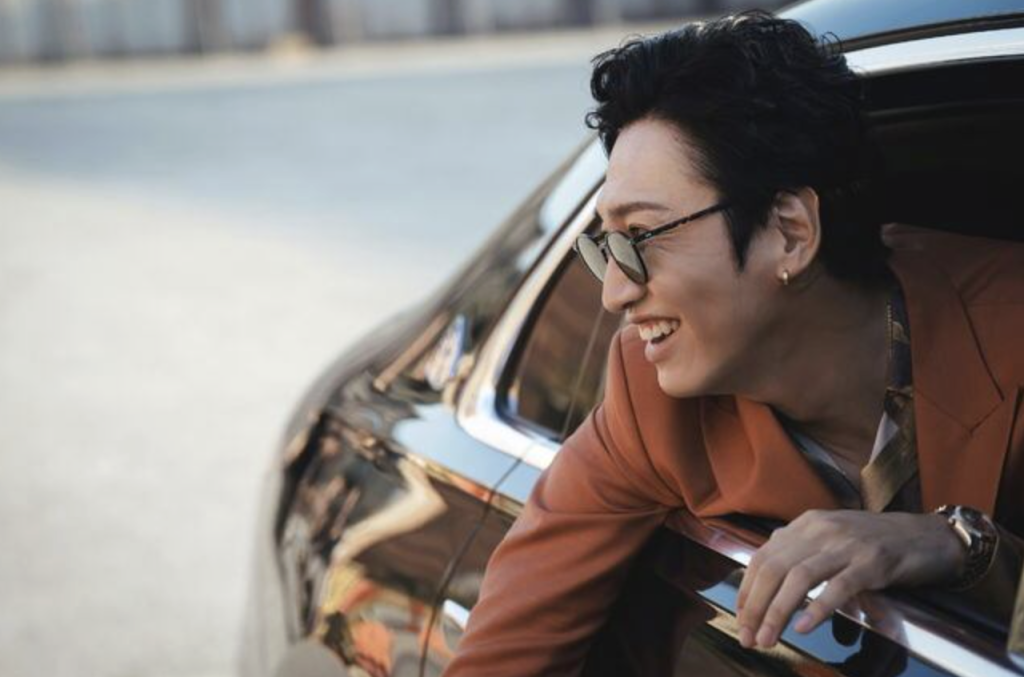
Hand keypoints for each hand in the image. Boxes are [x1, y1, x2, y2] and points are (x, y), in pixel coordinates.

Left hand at [735, 509, 963, 649]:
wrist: (928, 535)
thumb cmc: (876, 544)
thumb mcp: (831, 540)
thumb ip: (800, 554)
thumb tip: (767, 583)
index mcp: (806, 525)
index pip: (763, 558)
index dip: (747, 591)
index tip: (740, 621)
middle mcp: (821, 530)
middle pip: (775, 569)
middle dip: (756, 606)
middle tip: (748, 637)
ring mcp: (847, 544)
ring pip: (799, 578)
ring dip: (778, 612)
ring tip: (767, 639)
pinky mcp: (873, 561)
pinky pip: (839, 586)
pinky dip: (818, 608)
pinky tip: (804, 627)